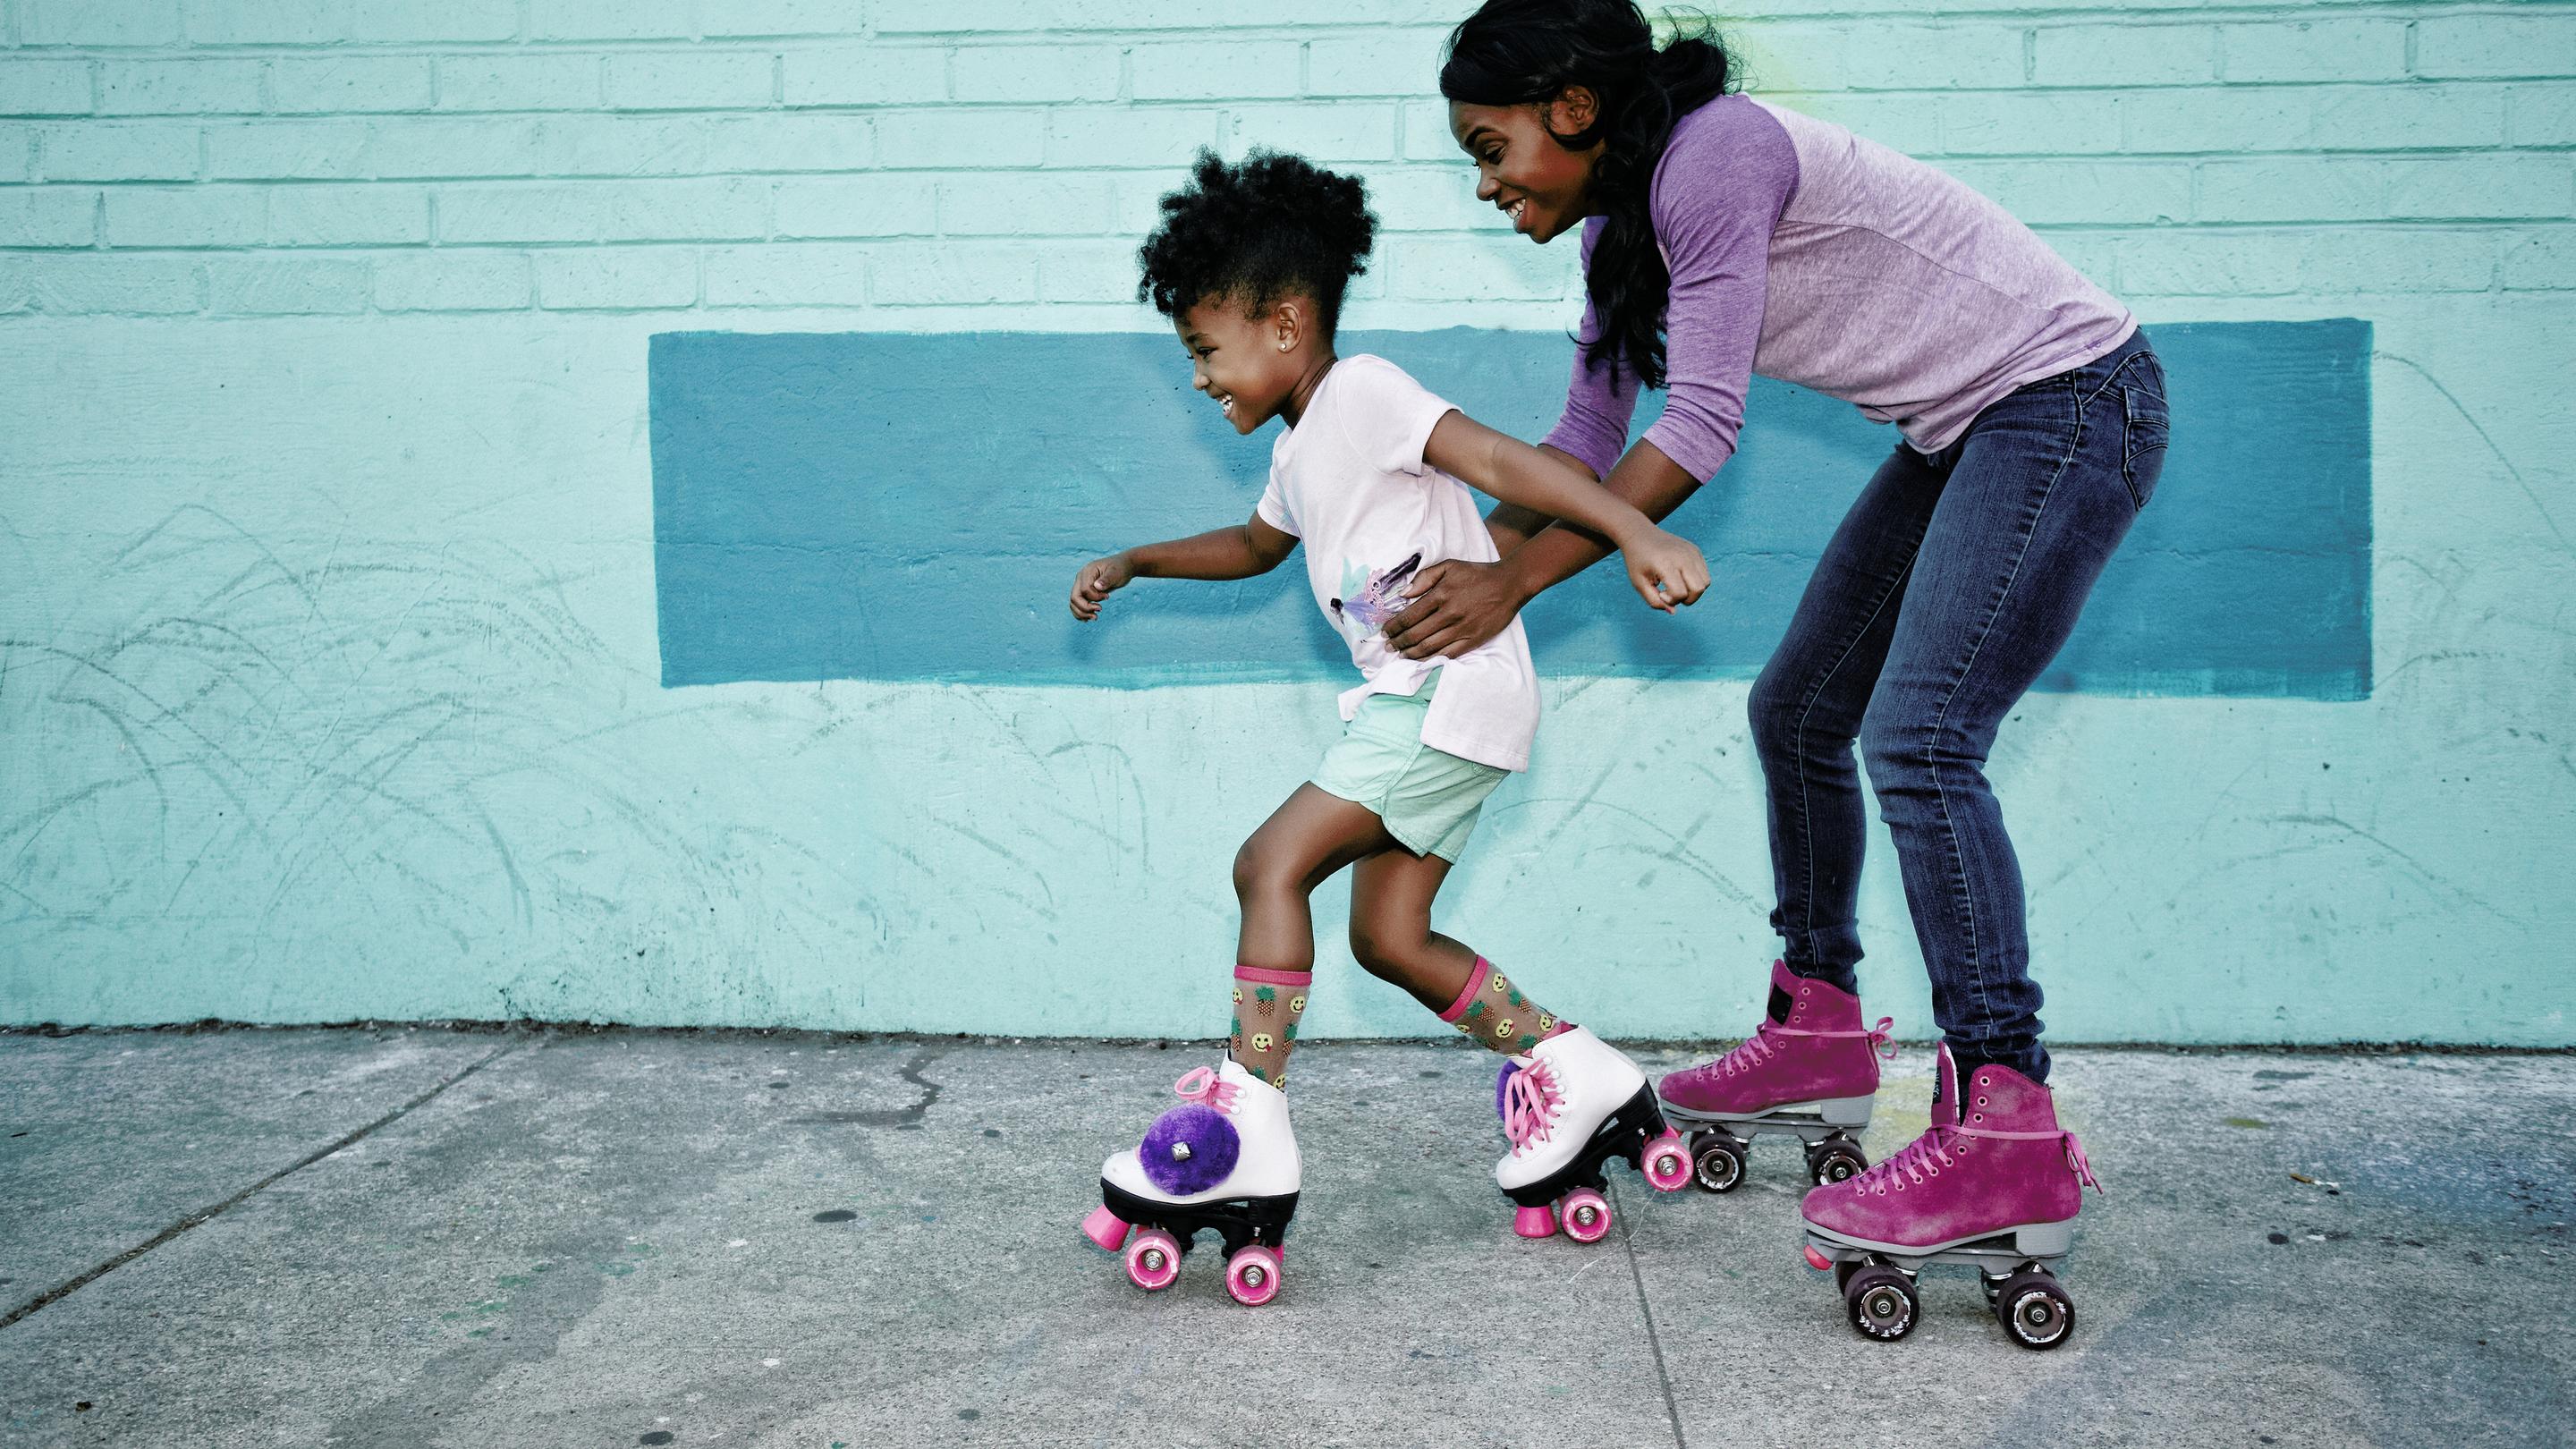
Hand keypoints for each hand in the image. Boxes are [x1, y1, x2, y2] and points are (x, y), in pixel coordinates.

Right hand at [1069, 552, 1133, 620]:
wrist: (1123, 567)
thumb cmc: (1120, 569)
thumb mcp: (1116, 573)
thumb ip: (1107, 579)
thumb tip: (1097, 586)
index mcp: (1087, 571)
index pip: (1084, 590)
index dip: (1095, 597)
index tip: (1108, 597)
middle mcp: (1081, 578)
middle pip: (1074, 597)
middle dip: (1085, 608)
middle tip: (1099, 612)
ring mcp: (1081, 585)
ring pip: (1073, 603)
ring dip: (1082, 613)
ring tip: (1095, 618)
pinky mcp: (1084, 592)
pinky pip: (1077, 604)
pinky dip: (1080, 613)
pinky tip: (1088, 619)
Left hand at [1382, 558, 1527, 660]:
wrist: (1509, 584)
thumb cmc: (1476, 574)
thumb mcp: (1449, 567)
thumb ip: (1424, 578)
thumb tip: (1403, 594)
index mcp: (1441, 595)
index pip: (1410, 615)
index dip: (1394, 626)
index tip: (1384, 631)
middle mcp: (1449, 614)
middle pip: (1416, 634)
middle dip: (1398, 642)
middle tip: (1388, 646)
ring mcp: (1462, 628)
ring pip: (1430, 647)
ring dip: (1411, 653)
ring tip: (1400, 655)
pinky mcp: (1474, 639)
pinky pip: (1449, 654)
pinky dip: (1432, 659)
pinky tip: (1422, 660)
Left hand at [1619, 526, 1708, 613]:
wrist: (1640, 535)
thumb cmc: (1638, 562)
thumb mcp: (1639, 584)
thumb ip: (1654, 601)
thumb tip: (1674, 611)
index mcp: (1666, 564)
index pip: (1680, 593)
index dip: (1671, 600)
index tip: (1660, 594)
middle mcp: (1682, 557)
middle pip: (1699, 589)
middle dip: (1687, 599)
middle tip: (1671, 593)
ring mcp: (1691, 552)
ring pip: (1706, 583)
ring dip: (1693, 591)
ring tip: (1677, 586)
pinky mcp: (1696, 550)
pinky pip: (1704, 573)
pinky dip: (1695, 581)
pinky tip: (1679, 576)